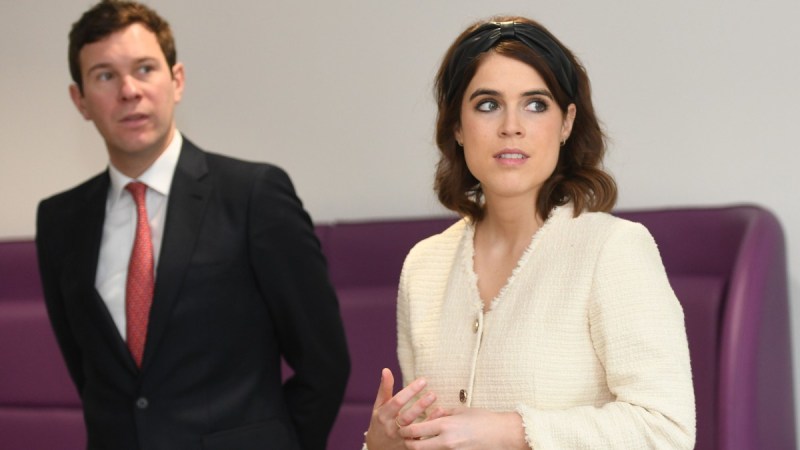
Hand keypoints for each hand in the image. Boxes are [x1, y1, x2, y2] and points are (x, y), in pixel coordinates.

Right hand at [365, 368, 436, 449]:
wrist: (377, 448)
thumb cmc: (379, 422)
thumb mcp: (378, 406)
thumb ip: (384, 389)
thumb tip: (386, 369)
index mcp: (383, 415)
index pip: (397, 402)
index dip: (410, 391)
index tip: (423, 380)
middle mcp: (391, 428)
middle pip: (407, 417)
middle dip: (420, 405)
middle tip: (433, 393)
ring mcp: (401, 438)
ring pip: (415, 429)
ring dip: (428, 417)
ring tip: (439, 404)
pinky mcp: (409, 446)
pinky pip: (422, 437)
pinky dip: (431, 426)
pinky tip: (440, 415)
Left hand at [397, 407, 526, 449]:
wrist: (502, 434)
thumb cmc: (483, 419)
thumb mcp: (461, 411)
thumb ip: (444, 413)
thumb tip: (432, 414)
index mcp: (445, 425)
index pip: (415, 430)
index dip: (405, 431)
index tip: (402, 429)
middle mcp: (446, 441)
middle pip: (417, 447)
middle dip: (409, 444)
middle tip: (406, 441)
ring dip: (422, 449)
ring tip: (420, 444)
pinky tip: (435, 446)